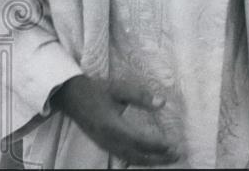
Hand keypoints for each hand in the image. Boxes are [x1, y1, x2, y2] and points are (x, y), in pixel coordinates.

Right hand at [52, 75, 180, 165]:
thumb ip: (141, 96)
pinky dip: (139, 159)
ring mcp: (104, 144)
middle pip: (136, 155)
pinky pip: (124, 156)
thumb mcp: (119, 88)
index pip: (138, 140)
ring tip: (168, 157)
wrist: (71, 96)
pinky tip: (150, 156)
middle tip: (177, 154)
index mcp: (111, 126)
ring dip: (150, 160)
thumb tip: (162, 102)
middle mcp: (108, 139)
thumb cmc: (96, 89)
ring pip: (130, 158)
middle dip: (158, 157)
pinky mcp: (103, 144)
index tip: (173, 144)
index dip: (156, 144)